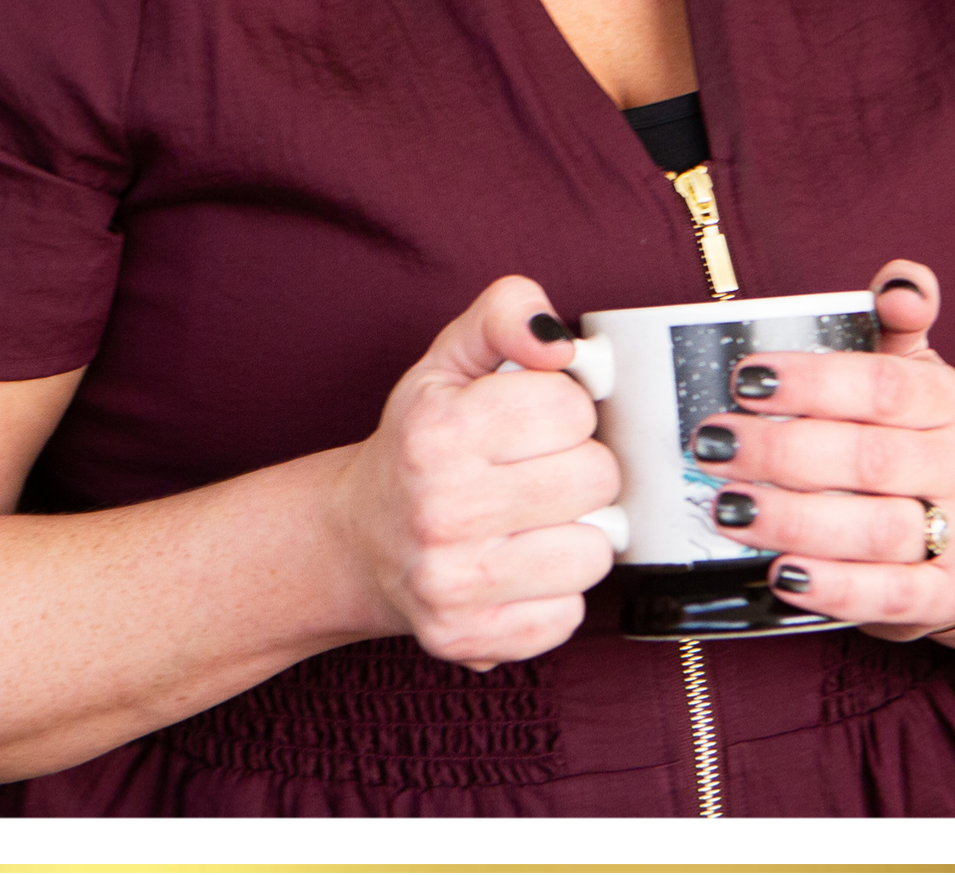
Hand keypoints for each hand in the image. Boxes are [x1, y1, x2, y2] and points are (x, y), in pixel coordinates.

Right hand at [331, 276, 620, 670]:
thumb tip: (559, 340)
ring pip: (594, 552)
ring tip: (533, 521)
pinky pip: (569, 617)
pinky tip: (519, 568)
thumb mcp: (450, 359)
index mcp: (440, 430)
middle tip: (537, 470)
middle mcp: (441, 508)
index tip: (533, 421)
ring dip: (575, 533)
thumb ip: (506, 315)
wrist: (360, 537)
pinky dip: (555, 593)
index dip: (563, 409)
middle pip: (594, 478)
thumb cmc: (419, 442)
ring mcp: (453, 582)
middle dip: (577, 467)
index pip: (571, 407)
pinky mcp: (468, 639)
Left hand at [685, 259, 954, 642]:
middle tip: (713, 445)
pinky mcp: (945, 597)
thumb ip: (898, 321)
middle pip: (870, 458)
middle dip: (782, 451)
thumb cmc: (917, 439)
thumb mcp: (914, 373)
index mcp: (950, 401)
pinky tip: (781, 573)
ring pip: (876, 531)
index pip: (883, 386)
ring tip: (728, 509)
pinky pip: (890, 596)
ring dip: (795, 521)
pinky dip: (834, 588)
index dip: (812, 382)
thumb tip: (901, 281)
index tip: (744, 379)